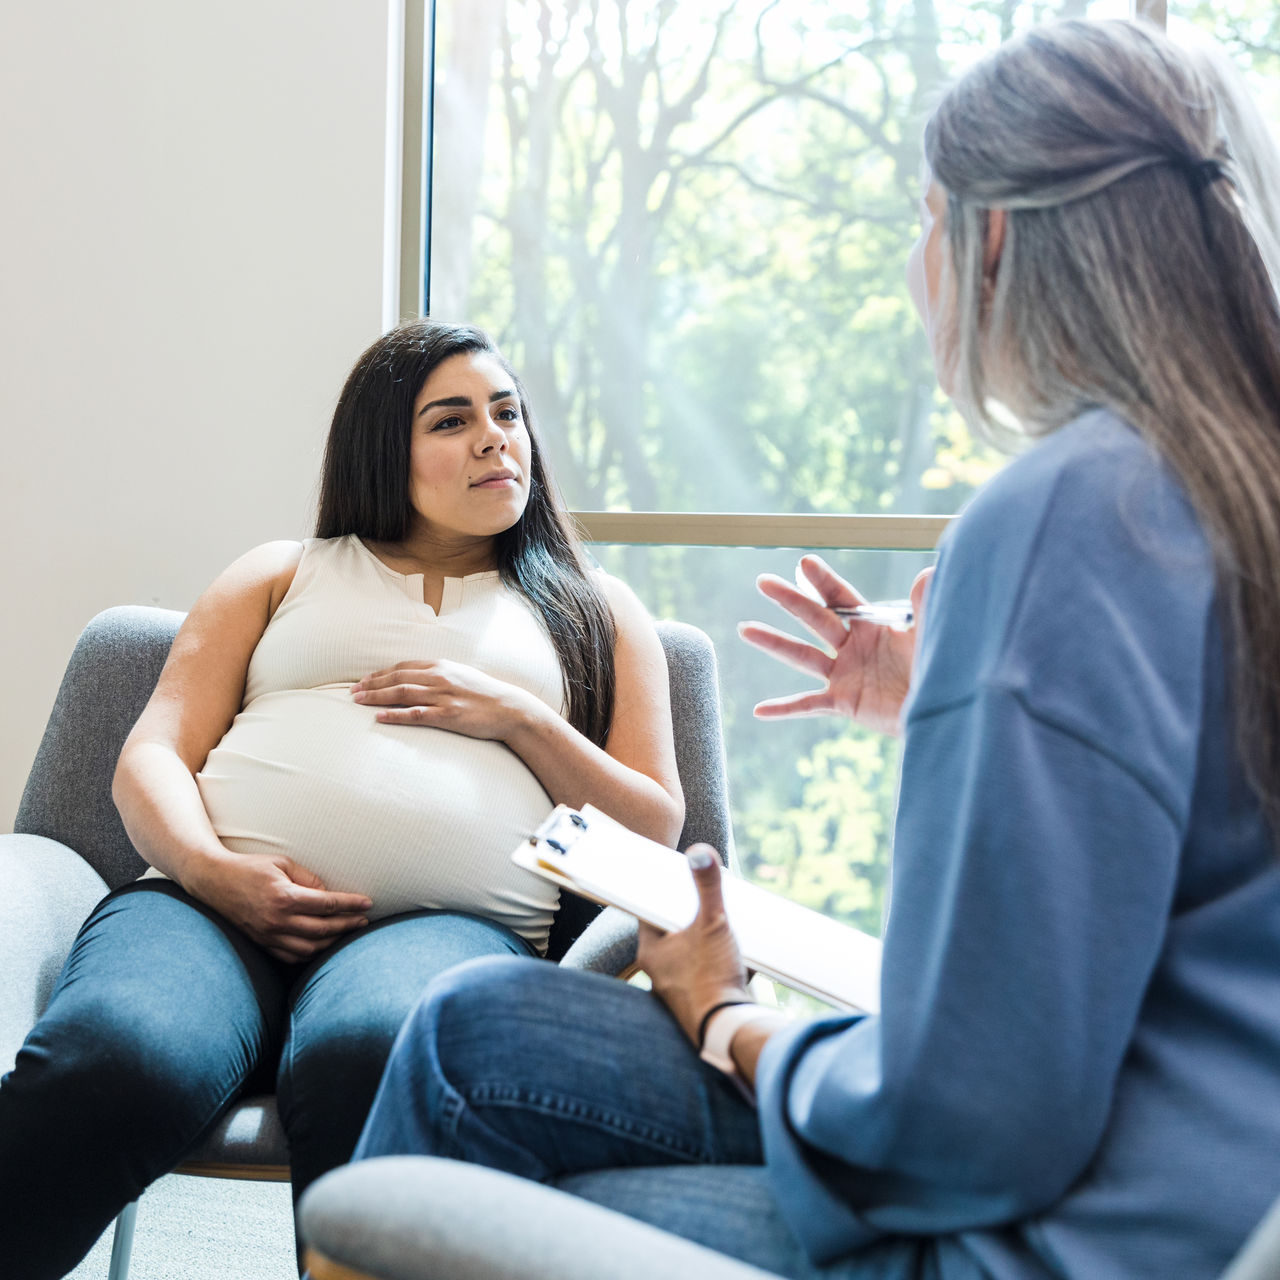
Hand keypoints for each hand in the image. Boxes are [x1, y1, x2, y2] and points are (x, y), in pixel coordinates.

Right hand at [185, 851, 371, 963]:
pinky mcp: (261, 943)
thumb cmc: (250, 867)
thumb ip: (308, 879)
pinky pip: (291, 956)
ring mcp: (268, 935)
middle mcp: (277, 920)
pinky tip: (323, 945)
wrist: (213, 881)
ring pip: (309, 948)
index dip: (350, 904)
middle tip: (364, 920)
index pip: (327, 904)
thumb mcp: (282, 863)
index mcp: (284, 897)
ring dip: (332, 942)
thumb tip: (329, 893)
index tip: (368, 903)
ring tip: (348, 932)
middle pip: (323, 929)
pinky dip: (310, 953)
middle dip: (348, 925)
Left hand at [351, 659, 539, 740]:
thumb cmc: (486, 694)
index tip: (364, 680)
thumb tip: (418, 679)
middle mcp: (439, 678)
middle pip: (397, 677)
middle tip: (352, 691)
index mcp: (442, 666)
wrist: (510, 709)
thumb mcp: (461, 676)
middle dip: (372, 683)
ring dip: (377, 696)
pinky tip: (379, 717)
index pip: (403, 666)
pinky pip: (415, 714)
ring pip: (402, 693)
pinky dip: (395, 715)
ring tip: (358, 701)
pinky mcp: (448, 716)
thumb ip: (439, 675)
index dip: (381, 673)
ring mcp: (443, 696)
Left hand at [636, 846, 750, 1045]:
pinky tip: (736, 955)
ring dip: (706, 940)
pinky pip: (706, 972)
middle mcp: (659, 972)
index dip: (662, 893)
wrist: (729, 1030)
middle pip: (672, 931)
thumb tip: (700, 853)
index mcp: (651, 951)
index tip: (675, 879)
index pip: (649, 911)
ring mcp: (678, 989)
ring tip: (724, 925)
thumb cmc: (712, 979)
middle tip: (706, 901)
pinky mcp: (699, 1001)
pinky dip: (718, 961)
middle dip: (691, 916)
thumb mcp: (712, 924)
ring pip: (690, 953)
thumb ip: (708, 887)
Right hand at [738, 556, 933, 736]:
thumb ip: (927, 606)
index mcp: (871, 626)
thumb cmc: (940, 668)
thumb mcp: (932, 634)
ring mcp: (844, 674)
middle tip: (764, 582)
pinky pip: (808, 705)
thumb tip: (930, 571)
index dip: (823, 581)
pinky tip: (760, 710)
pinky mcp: (843, 701)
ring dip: (773, 643)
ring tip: (746, 629)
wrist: (943, 710)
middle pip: (815, 619)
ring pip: (802, 656)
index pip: (841, 598)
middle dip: (790, 599)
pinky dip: (785, 708)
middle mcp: (852, 646)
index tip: (805, 563)